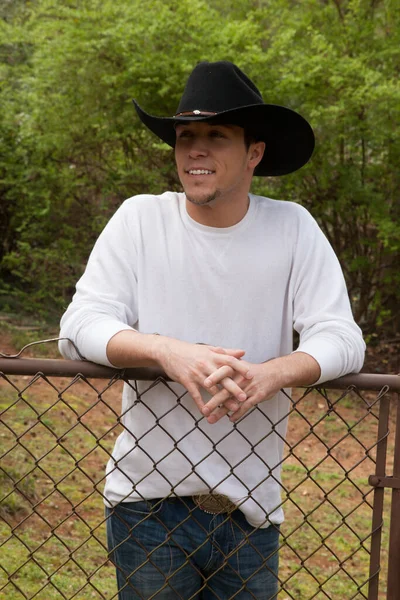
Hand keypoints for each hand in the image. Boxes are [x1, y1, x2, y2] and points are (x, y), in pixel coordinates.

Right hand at [155, 338, 252, 413]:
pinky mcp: (186, 381)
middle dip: (234, 388)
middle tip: (244, 397)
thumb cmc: (190, 351)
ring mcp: (196, 373)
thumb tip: (243, 353)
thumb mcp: (208, 349)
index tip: (251, 375)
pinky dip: (201, 404)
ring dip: (222, 400)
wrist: (168, 351)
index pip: (230, 361)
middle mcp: (206, 364)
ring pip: (211, 388)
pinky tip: (207, 413)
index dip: (241, 368)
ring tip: (233, 409)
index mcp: (212, 356)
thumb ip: (226, 352)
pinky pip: (195, 394)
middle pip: (223, 377)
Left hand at [202, 353, 320, 422]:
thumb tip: (216, 349)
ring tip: (211, 419)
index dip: (215, 377)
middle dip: (214, 402)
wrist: (274, 373)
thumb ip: (227, 358)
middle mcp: (242, 378)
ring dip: (222, 412)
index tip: (203, 384)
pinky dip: (238, 413)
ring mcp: (250, 388)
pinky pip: (246, 406)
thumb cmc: (253, 370)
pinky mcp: (258, 396)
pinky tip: (230, 419)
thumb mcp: (240, 363)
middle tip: (204, 411)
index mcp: (236, 369)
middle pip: (226, 391)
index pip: (224, 372)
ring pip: (234, 402)